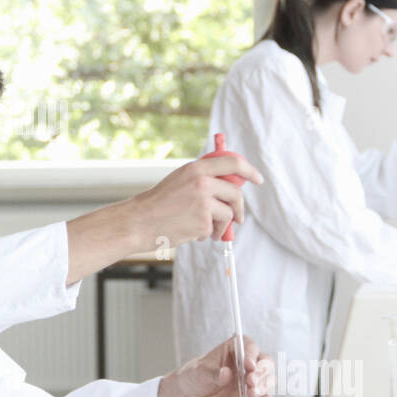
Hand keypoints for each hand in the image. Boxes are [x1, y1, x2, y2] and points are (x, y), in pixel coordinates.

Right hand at [128, 153, 263, 248]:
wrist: (139, 222)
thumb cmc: (158, 203)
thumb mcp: (180, 180)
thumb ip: (204, 178)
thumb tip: (230, 183)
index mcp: (196, 168)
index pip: (233, 163)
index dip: (249, 170)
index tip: (257, 179)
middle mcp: (202, 182)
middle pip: (236, 193)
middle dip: (239, 208)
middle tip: (238, 218)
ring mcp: (203, 203)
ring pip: (229, 213)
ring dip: (224, 225)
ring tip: (211, 231)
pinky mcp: (203, 222)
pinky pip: (216, 228)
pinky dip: (210, 233)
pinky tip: (194, 233)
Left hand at [157, 336, 274, 396]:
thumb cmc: (194, 377)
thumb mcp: (199, 373)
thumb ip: (213, 374)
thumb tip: (226, 373)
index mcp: (233, 349)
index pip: (249, 346)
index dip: (252, 354)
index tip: (249, 365)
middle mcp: (246, 362)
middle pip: (265, 362)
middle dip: (261, 372)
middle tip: (250, 381)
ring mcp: (251, 379)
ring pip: (268, 379)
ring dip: (264, 386)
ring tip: (252, 393)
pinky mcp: (252, 396)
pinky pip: (265, 396)